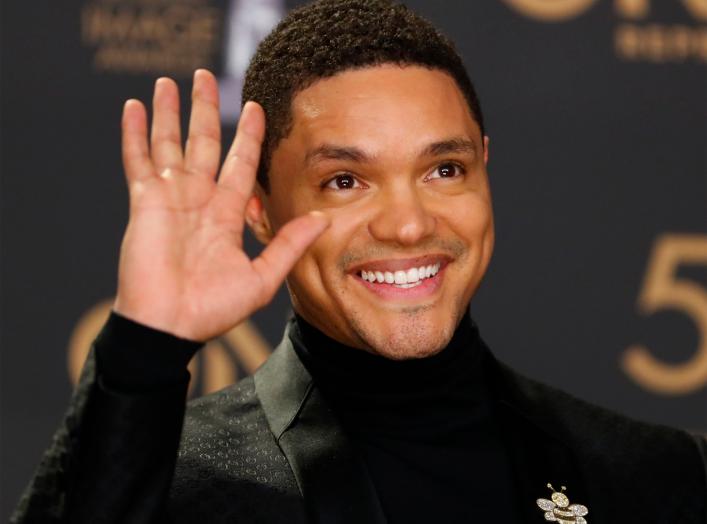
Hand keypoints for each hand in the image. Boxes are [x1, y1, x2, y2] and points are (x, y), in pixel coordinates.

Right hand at [113, 70, 328, 340]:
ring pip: (170, 144)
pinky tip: (135, 106)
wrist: (170, 327)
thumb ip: (289, 245)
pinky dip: (135, 134)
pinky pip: (138, 161)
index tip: (256, 108)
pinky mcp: (144, 203)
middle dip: (205, 110)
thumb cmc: (212, 310)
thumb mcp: (262, 277)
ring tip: (172, 81)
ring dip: (170, 113)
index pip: (240, 165)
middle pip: (205, 144)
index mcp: (225, 215)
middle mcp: (198, 201)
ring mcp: (169, 199)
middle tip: (206, 77)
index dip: (248, 136)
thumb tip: (322, 220)